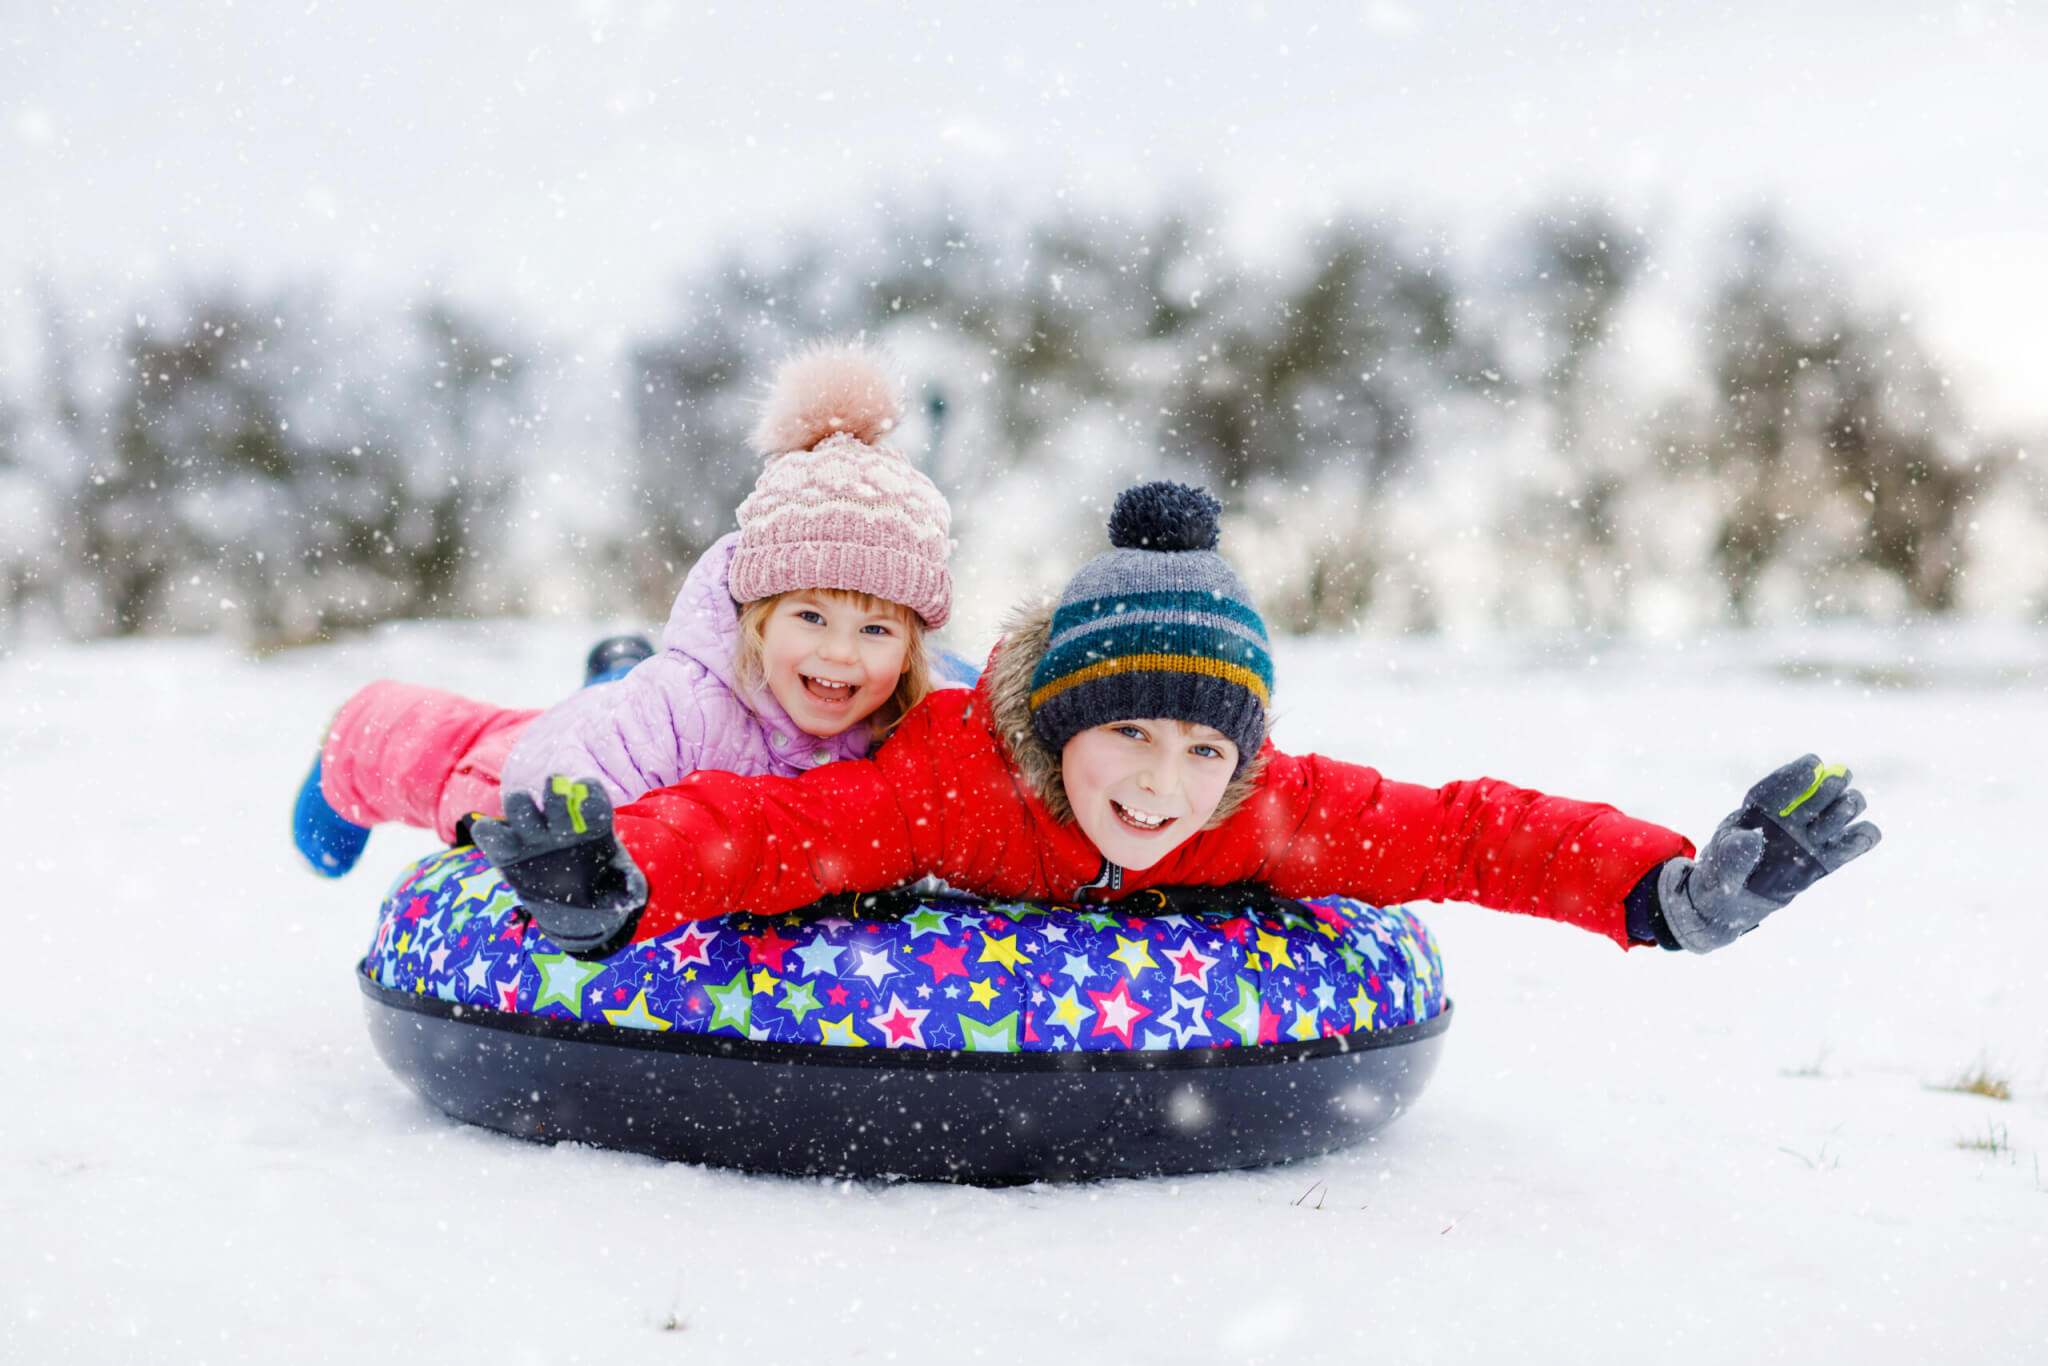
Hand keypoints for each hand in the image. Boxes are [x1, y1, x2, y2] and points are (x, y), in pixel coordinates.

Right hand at [471, 776, 646, 956]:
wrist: (571, 902)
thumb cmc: (600, 885)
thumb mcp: (618, 890)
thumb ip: (626, 889)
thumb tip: (634, 896)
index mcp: (592, 822)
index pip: (592, 797)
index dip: (590, 794)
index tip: (587, 790)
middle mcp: (559, 820)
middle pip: (553, 797)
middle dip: (555, 794)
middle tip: (556, 786)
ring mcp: (530, 832)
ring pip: (518, 806)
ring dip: (521, 806)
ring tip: (526, 816)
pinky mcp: (504, 849)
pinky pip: (488, 833)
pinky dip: (487, 831)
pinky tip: (496, 836)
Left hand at [1658, 755, 1880, 953]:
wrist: (1734, 901)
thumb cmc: (1724, 873)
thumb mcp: (1722, 864)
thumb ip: (1735, 852)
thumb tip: (1755, 838)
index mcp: (1759, 810)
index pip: (1778, 788)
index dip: (1796, 774)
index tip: (1814, 764)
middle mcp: (1789, 819)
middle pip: (1815, 795)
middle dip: (1828, 787)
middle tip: (1838, 781)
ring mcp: (1810, 838)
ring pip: (1839, 813)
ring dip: (1847, 807)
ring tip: (1847, 806)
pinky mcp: (1825, 860)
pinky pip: (1853, 844)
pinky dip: (1863, 837)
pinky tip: (1864, 833)